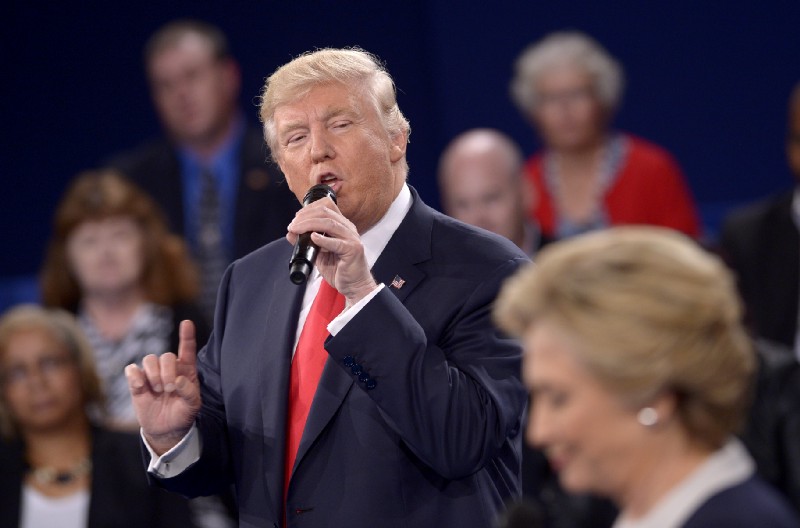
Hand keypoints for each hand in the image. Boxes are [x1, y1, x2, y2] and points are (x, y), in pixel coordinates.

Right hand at [124, 320, 201, 454]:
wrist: (167, 429)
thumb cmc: (183, 413)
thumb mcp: (193, 405)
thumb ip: (190, 392)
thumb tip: (178, 381)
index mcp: (186, 370)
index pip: (187, 349)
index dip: (187, 336)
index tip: (187, 323)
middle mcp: (169, 368)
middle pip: (166, 356)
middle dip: (167, 372)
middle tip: (169, 389)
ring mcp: (152, 374)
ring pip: (149, 359)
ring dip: (154, 374)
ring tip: (158, 390)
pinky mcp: (137, 383)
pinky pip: (132, 370)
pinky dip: (135, 376)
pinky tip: (141, 386)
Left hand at [286, 197, 377, 304]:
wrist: (354, 286)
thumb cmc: (339, 270)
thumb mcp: (318, 254)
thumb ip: (306, 243)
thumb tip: (291, 234)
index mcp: (342, 226)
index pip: (327, 206)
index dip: (309, 208)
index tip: (296, 218)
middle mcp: (348, 228)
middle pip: (326, 212)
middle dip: (305, 216)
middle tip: (292, 225)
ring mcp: (352, 238)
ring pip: (329, 224)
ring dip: (309, 225)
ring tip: (296, 230)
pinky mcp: (353, 250)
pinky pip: (336, 242)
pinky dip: (323, 239)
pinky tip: (313, 238)